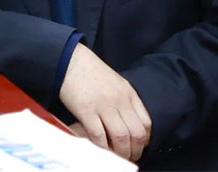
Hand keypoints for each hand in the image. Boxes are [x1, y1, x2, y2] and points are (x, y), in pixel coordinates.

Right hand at [60, 43, 151, 161]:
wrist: (71, 60)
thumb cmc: (91, 71)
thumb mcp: (115, 82)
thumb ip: (124, 100)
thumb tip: (129, 123)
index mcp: (128, 93)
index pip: (146, 123)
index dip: (144, 140)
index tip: (138, 147)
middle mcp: (119, 100)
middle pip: (136, 134)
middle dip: (134, 151)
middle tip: (128, 157)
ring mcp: (103, 105)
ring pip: (121, 138)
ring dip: (120, 153)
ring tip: (115, 156)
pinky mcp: (86, 111)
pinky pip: (99, 136)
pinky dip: (102, 147)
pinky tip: (100, 149)